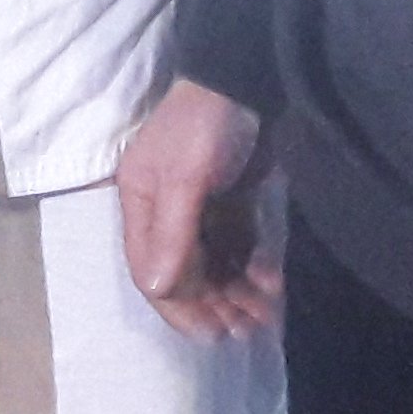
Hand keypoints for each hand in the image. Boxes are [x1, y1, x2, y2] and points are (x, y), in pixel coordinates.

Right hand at [118, 78, 280, 339]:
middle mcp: (166, 211)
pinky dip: (252, 267)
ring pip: (213, 265)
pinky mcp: (231, 202)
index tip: (210, 334)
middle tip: (245, 331)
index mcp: (141, 202)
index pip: (150, 269)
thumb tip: (157, 290)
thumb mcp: (185, 177)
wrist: (247, 79)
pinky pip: (237, 247)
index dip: (177, 306)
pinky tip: (272, 283)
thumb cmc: (205, 126)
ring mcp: (200, 208)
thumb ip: (173, 234)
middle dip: (212, 305)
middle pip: (183, 273)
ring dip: (235, 293)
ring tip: (264, 317)